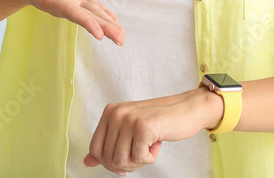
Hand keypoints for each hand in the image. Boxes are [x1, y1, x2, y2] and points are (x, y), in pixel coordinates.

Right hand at [3, 0, 124, 45]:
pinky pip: (93, 8)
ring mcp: (71, 3)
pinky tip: (116, 23)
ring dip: (108, 25)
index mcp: (51, 1)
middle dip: (104, 28)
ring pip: (93, 14)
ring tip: (122, 38)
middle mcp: (63, 6)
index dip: (86, 22)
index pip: (71, 13)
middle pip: (87, 18)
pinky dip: (105, 15)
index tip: (100, 35)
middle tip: (121, 40)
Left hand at [83, 87, 220, 174]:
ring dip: (139, 161)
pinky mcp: (143, 127)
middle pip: (108, 159)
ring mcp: (129, 118)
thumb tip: (86, 162)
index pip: (95, 149)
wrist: (187, 109)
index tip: (126, 159)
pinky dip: (151, 157)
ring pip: (121, 161)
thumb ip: (108, 144)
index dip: (109, 162)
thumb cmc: (159, 122)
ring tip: (149, 145)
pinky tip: (157, 142)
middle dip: (126, 163)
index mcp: (110, 112)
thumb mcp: (129, 131)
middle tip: (142, 151)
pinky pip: (139, 158)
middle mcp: (116, 113)